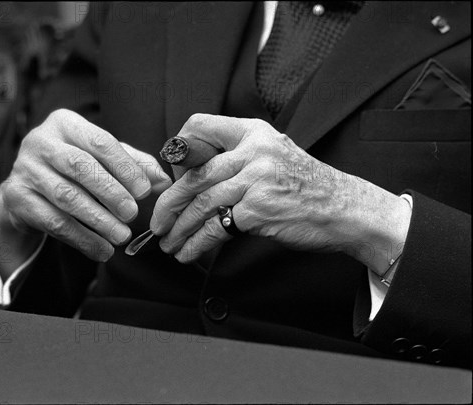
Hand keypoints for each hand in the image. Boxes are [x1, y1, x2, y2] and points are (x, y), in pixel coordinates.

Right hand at [0, 109, 171, 279]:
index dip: (125, 167)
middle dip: (111, 192)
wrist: (26, 190)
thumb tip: (163, 181)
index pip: (100, 141)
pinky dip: (82, 238)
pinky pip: (53, 222)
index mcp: (64, 123)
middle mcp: (40, 141)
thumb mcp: (103, 160)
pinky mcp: (16, 198)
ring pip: (66, 196)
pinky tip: (102, 250)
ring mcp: (24, 169)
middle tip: (133, 214)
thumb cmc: (74, 169)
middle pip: (80, 166)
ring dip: (98, 219)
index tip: (144, 191)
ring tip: (122, 236)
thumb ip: (134, 166)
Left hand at [150, 114, 410, 274]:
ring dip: (179, 227)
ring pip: (201, 202)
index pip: (199, 126)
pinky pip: (216, 227)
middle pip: (195, 173)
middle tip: (157, 221)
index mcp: (253, 132)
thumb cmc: (307, 186)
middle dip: (169, 202)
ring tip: (169, 242)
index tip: (171, 177)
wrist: (345, 208)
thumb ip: (238, 157)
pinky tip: (188, 252)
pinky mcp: (258, 209)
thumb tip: (195, 176)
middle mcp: (253, 150)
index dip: (178, 150)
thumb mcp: (273, 155)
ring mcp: (256, 179)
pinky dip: (197, 243)